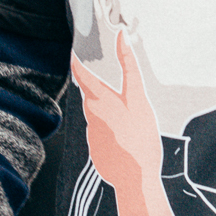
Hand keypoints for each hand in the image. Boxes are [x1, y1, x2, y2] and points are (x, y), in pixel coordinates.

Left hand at [72, 33, 175, 215]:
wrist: (134, 179)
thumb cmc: (140, 137)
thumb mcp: (139, 98)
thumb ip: (130, 67)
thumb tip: (122, 36)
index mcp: (100, 100)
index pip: (83, 74)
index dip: (78, 61)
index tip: (75, 52)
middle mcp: (92, 116)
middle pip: (93, 97)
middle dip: (102, 92)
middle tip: (119, 91)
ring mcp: (94, 136)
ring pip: (100, 118)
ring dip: (112, 116)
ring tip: (133, 125)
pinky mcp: (98, 152)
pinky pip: (105, 138)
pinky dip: (115, 136)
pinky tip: (130, 143)